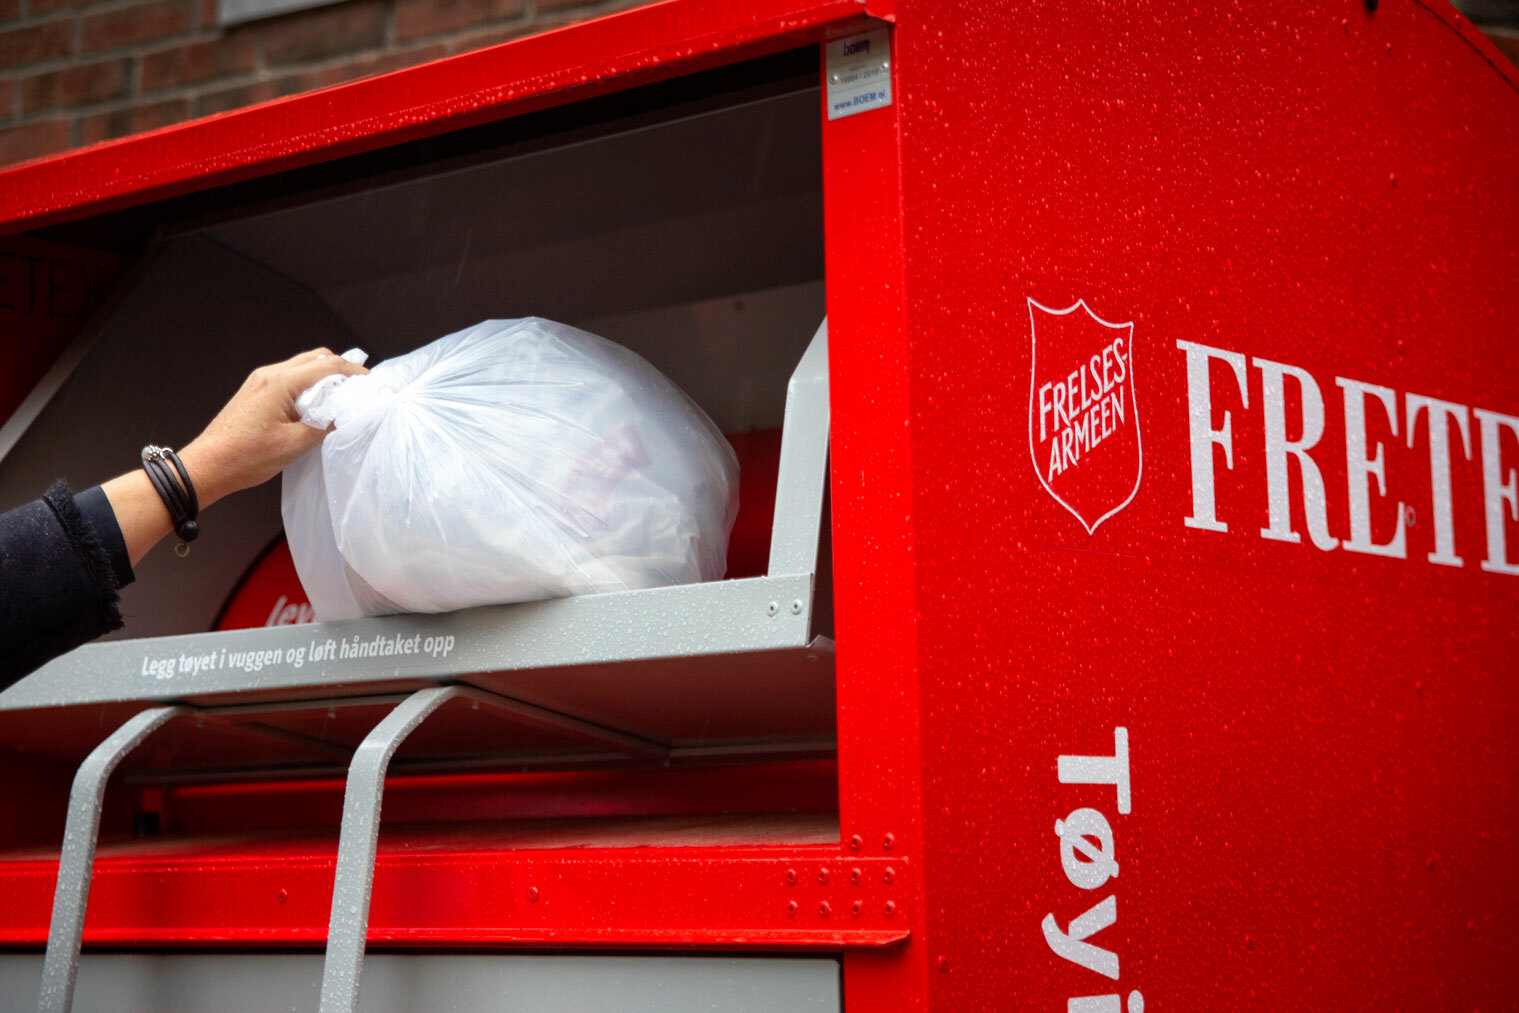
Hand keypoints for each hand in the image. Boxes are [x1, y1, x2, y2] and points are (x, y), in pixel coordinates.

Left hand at [179, 348, 368, 505]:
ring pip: (301, 366)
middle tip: (359, 386)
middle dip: (340, 368)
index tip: (370, 382)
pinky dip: (308, 385)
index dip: (353, 371)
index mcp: (279, 383)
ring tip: (341, 396)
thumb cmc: (245, 457)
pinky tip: (316, 404)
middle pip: (314, 358)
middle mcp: (269, 375)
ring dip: (324, 376)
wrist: (208, 465)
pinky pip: (289, 378)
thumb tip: (345, 416)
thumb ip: (324, 426)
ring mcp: (260, 381)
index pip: (326, 366)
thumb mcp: (294, 445)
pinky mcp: (256, 392)